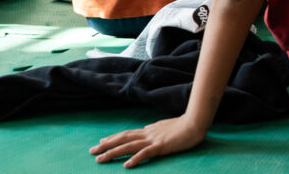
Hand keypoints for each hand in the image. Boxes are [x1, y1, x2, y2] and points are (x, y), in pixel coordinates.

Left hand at [90, 116, 206, 167]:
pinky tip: (126, 166)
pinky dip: (135, 159)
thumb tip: (147, 129)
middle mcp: (148, 133)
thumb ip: (156, 129)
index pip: (127, 134)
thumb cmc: (185, 125)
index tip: (101, 142)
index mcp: (150, 130)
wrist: (196, 122)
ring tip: (100, 160)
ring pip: (129, 146)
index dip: (113, 138)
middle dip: (106, 145)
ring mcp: (154, 139)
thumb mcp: (167, 126)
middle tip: (92, 152)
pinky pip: (146, 153)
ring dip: (113, 153)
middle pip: (123, 139)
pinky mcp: (162, 146)